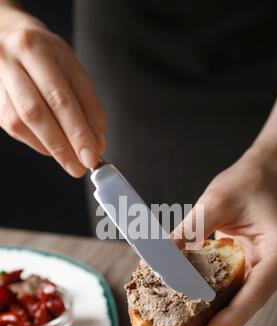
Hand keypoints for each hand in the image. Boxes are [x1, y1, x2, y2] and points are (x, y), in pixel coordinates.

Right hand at [0, 7, 105, 176]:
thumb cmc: (43, 55)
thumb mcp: (70, 68)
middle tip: (81, 165)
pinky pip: (15, 129)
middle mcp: (11, 60)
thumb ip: (87, 104)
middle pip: (39, 111)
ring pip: (23, 122)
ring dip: (51, 148)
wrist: (3, 37)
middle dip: (64, 144)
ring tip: (71, 161)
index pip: (62, 96)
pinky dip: (38, 143)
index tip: (93, 154)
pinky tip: (52, 147)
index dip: (79, 130)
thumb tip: (96, 142)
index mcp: (37, 48)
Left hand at [175, 146, 276, 325]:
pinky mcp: (254, 274)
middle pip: (248, 303)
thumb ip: (188, 232)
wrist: (258, 179)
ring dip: (211, 314)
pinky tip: (186, 306)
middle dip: (217, 321)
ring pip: (239, 303)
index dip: (234, 317)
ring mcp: (268, 273)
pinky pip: (233, 292)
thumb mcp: (213, 203)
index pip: (258, 289)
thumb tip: (158, 262)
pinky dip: (211, 300)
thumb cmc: (242, 185)